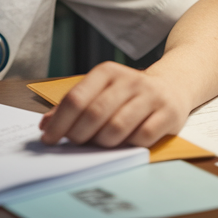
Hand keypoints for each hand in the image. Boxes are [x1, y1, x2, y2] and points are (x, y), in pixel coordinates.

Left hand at [38, 61, 190, 147]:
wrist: (173, 85)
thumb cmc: (128, 94)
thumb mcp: (100, 91)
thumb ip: (73, 106)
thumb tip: (45, 125)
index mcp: (107, 72)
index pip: (76, 98)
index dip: (59, 122)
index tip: (48, 139)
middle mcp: (129, 80)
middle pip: (94, 113)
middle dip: (78, 135)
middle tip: (73, 144)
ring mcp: (150, 96)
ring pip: (117, 127)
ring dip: (102, 143)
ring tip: (98, 144)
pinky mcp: (168, 114)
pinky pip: (141, 138)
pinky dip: (127, 145)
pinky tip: (123, 144)